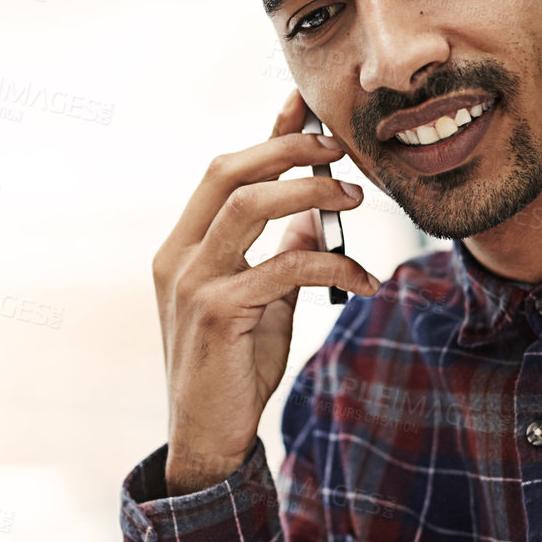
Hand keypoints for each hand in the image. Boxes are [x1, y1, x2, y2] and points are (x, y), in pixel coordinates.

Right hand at [151, 90, 380, 494]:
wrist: (208, 436)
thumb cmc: (232, 367)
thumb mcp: (259, 300)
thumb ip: (276, 253)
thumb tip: (312, 217)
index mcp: (182, 246)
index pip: (223, 172)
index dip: (266, 136)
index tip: (304, 105)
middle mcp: (178, 256)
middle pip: (229, 172)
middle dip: (288, 150)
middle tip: (341, 149)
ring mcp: (193, 284)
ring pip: (249, 206)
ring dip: (310, 193)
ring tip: (355, 198)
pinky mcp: (218, 314)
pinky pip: (282, 267)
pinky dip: (331, 264)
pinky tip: (364, 280)